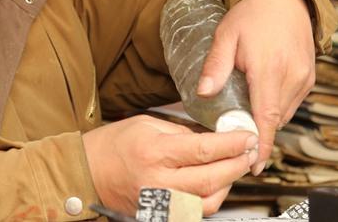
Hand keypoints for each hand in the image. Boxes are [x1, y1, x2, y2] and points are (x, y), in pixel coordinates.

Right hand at [82, 114, 257, 215]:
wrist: (87, 173)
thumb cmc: (112, 146)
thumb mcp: (146, 125)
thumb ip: (181, 132)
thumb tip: (213, 135)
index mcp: (154, 152)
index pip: (204, 149)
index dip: (232, 143)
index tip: (247, 135)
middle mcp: (158, 181)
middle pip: (212, 178)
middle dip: (237, 163)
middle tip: (250, 151)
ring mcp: (161, 203)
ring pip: (209, 200)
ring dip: (229, 183)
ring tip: (235, 165)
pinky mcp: (162, 215)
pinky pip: (196, 210)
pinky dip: (212, 197)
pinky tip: (217, 182)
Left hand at [196, 0, 314, 174]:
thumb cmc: (250, 15)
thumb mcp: (225, 35)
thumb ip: (215, 65)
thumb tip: (203, 92)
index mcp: (268, 69)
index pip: (266, 116)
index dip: (260, 143)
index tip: (254, 165)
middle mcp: (291, 77)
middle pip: (274, 119)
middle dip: (255, 133)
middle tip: (233, 140)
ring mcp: (304, 77)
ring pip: (284, 113)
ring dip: (265, 119)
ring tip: (242, 119)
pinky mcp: (308, 76)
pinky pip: (291, 102)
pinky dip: (275, 107)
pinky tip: (258, 101)